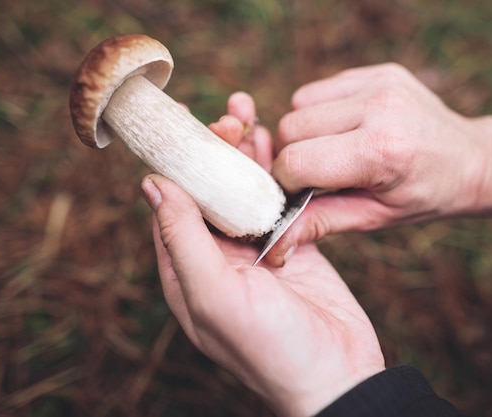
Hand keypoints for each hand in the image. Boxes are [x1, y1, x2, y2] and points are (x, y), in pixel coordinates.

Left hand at [141, 93, 384, 416]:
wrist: (338, 377)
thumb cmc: (272, 348)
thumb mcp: (215, 295)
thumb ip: (183, 239)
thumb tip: (152, 184)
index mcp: (187, 271)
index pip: (172, 204)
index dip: (179, 162)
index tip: (189, 125)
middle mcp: (216, 258)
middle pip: (208, 191)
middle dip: (214, 150)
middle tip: (229, 117)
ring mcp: (254, 251)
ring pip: (242, 190)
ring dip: (243, 153)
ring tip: (248, 113)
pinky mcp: (290, 245)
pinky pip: (276, 200)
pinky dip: (274, 171)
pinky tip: (273, 142)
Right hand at [269, 63, 491, 265]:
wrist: (472, 159)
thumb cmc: (426, 195)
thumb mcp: (376, 218)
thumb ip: (321, 222)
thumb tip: (274, 243)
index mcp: (381, 151)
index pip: (296, 161)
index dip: (285, 183)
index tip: (296, 194)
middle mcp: (379, 107)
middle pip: (290, 126)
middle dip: (290, 155)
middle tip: (313, 175)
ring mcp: (379, 82)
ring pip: (299, 103)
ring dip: (303, 131)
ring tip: (333, 151)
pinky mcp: (378, 70)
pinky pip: (320, 89)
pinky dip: (320, 112)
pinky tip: (345, 130)